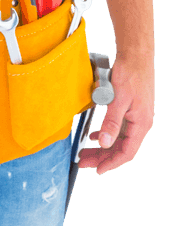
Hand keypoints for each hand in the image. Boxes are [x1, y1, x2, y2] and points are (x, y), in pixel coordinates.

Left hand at [77, 56, 154, 174]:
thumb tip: (105, 143)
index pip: (126, 153)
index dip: (111, 163)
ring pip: (119, 139)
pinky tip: (95, 136)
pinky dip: (106, 134)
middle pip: (121, 148)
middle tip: (84, 161)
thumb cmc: (130, 74)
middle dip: (103, 157)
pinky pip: (119, 129)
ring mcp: (136, 117)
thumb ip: (111, 122)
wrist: (136, 55)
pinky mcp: (130, 110)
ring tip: (86, 151)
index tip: (96, 170)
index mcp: (141, 124)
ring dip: (103, 147)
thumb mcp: (118, 99)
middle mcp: (140, 124)